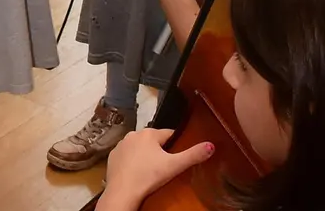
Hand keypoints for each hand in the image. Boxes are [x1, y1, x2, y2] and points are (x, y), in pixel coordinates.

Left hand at [96, 129, 214, 210]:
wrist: (122, 191)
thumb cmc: (149, 176)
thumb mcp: (174, 166)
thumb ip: (193, 155)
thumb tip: (211, 145)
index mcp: (150, 133)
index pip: (170, 134)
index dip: (177, 144)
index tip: (179, 155)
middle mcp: (134, 133)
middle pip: (154, 140)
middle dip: (161, 150)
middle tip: (166, 166)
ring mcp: (121, 144)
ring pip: (139, 146)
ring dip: (146, 154)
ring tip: (151, 170)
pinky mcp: (113, 155)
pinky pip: (127, 155)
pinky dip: (133, 161)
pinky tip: (137, 172)